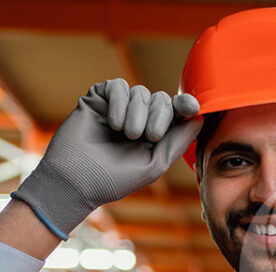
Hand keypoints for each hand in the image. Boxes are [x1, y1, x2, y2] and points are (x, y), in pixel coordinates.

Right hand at [12, 78, 201, 239]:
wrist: (76, 181)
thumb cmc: (114, 179)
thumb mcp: (155, 164)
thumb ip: (178, 142)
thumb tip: (199, 118)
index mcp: (152, 134)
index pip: (174, 112)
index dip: (185, 105)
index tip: (192, 106)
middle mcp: (137, 118)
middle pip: (161, 99)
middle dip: (159, 115)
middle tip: (147, 136)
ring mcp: (116, 107)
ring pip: (140, 92)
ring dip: (137, 113)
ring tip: (126, 134)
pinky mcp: (97, 98)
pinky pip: (118, 86)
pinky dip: (119, 102)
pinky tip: (113, 123)